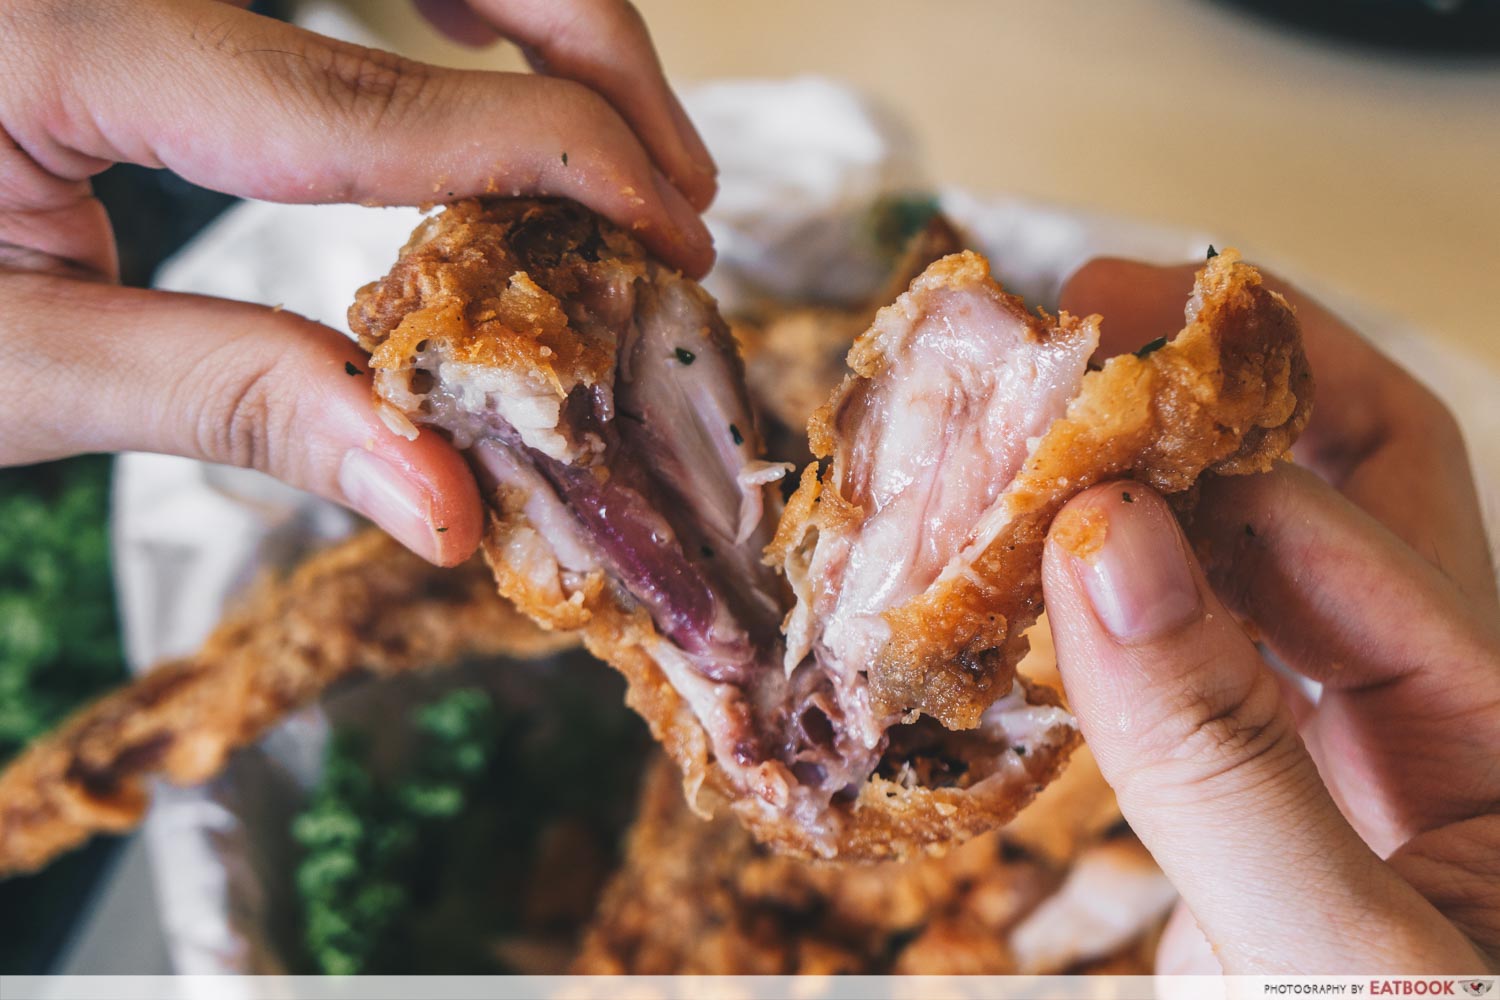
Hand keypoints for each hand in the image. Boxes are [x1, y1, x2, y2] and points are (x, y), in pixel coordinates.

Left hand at [0, 0, 714, 564]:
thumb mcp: (3, 372)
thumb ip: (234, 407)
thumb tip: (447, 505)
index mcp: (55, 32)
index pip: (365, 97)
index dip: (552, 155)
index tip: (673, 230)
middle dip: (589, 39)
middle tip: (675, 181)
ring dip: (537, 4)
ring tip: (617, 132)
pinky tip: (487, 56)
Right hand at [1042, 257, 1499, 972]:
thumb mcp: (1351, 969)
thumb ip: (1225, 765)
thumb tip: (1102, 552)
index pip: (1352, 513)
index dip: (1208, 448)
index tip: (1065, 426)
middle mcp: (1427, 710)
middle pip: (1331, 476)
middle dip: (1208, 382)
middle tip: (1075, 317)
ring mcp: (1325, 757)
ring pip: (1233, 563)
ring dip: (1125, 487)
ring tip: (1014, 427)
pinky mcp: (1239, 809)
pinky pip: (1163, 668)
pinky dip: (1078, 614)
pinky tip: (1003, 589)